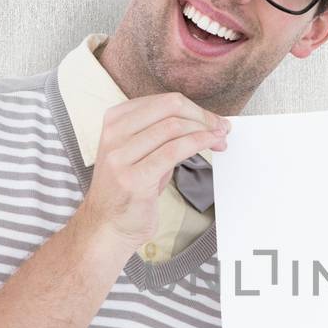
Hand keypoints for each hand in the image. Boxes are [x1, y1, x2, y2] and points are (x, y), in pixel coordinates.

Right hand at [79, 91, 229, 247]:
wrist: (107, 227)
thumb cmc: (128, 190)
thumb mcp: (141, 153)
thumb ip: (163, 134)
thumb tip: (203, 122)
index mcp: (115, 121)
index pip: (162, 101)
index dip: (195, 108)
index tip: (213, 120)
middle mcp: (114, 134)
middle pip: (169, 108)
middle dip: (202, 116)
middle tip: (221, 128)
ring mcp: (120, 156)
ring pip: (173, 127)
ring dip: (204, 130)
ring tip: (220, 139)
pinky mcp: (133, 177)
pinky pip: (173, 151)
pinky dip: (198, 143)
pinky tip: (211, 144)